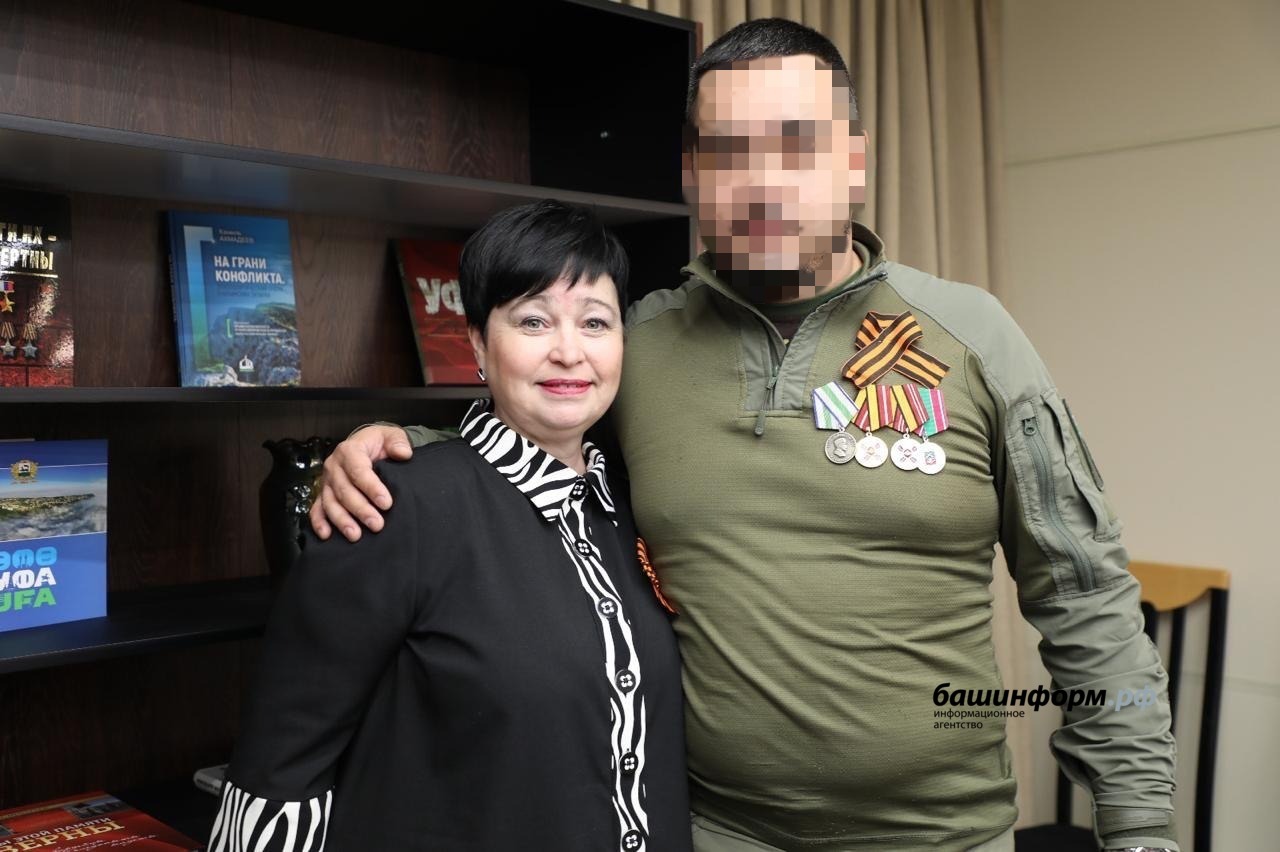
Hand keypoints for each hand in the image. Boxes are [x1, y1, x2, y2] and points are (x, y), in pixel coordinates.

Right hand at [308, 425, 412, 541]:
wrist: (365, 446)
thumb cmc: (378, 443)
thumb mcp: (391, 436)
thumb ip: (398, 442)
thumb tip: (404, 453)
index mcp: (349, 450)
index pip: (359, 471)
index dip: (372, 488)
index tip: (386, 503)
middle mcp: (334, 466)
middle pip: (344, 491)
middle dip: (361, 509)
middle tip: (377, 524)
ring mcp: (327, 482)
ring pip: (330, 503)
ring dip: (342, 520)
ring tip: (355, 535)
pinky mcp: (323, 494)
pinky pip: (317, 509)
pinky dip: (319, 522)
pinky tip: (326, 535)